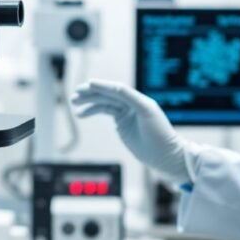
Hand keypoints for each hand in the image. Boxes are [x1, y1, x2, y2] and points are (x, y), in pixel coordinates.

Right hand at [71, 79, 197, 184]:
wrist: (164, 155)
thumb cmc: (160, 134)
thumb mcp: (146, 113)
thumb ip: (131, 99)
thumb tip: (116, 87)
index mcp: (139, 99)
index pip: (118, 89)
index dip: (103, 86)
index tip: (89, 84)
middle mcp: (131, 103)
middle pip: (108, 94)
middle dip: (91, 93)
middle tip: (76, 94)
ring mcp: (126, 112)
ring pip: (104, 102)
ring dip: (89, 102)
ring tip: (74, 103)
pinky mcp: (121, 121)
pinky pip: (105, 111)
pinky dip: (92, 112)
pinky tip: (82, 114)